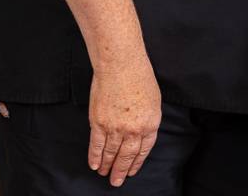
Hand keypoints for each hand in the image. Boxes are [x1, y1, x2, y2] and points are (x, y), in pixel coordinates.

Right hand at [87, 55, 161, 186]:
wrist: (121, 66)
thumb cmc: (140, 77)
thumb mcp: (154, 100)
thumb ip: (147, 119)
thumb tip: (140, 132)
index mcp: (151, 123)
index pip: (144, 150)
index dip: (137, 162)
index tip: (132, 171)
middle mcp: (134, 129)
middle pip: (127, 156)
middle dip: (121, 171)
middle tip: (116, 181)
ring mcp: (115, 128)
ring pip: (110, 153)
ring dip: (107, 166)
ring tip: (104, 174)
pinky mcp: (99, 123)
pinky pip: (96, 145)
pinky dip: (94, 157)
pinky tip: (94, 164)